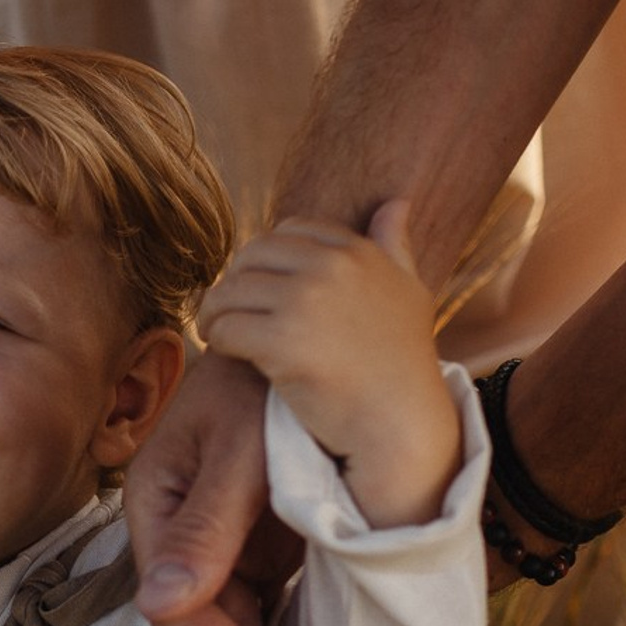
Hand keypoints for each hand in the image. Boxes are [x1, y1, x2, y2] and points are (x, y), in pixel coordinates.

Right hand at [126, 352, 344, 625]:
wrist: (299, 338)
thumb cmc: (267, 384)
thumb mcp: (242, 450)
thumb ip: (207, 529)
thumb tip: (160, 609)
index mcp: (158, 513)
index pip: (185, 613)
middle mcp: (176, 540)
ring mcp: (212, 549)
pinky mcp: (247, 550)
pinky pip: (254, 621)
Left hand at [198, 201, 460, 528]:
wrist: (400, 423)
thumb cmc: (402, 363)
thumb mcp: (409, 291)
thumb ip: (395, 246)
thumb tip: (395, 202)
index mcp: (357, 252)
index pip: (288, 232)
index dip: (265, 259)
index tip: (260, 289)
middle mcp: (331, 268)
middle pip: (252, 256)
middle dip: (234, 281)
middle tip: (227, 310)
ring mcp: (306, 303)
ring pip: (231, 291)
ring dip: (216, 312)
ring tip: (217, 331)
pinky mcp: (282, 343)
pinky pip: (227, 329)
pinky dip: (217, 339)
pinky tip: (223, 351)